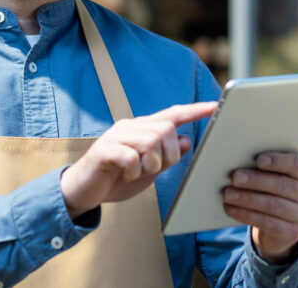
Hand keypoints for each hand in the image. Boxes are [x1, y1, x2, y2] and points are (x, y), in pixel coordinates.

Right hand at [60, 101, 216, 217]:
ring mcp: (116, 136)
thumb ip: (166, 156)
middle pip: (165, 130)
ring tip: (138, 172)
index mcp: (143, 128)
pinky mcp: (104, 150)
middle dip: (168, 154)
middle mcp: (130, 126)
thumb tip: (185, 140)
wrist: (83, 191)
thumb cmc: (117, 178)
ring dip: (150, 164)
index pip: (173, 115)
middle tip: (153, 168)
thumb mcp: (148, 170)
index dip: (194, 110)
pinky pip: (131, 157)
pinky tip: (124, 174)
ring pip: (151, 141)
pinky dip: (133, 171)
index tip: (214, 106)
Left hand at [222, 136, 297, 262]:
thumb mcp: (284, 172)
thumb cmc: (279, 188)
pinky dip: (244, 214)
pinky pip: (265, 222)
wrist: (284, 226)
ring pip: (272, 205)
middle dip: (255, 180)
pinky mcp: (291, 233)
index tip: (258, 160)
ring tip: (227, 192)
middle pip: (282, 185)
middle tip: (234, 176)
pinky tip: (230, 208)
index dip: (278, 161)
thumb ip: (286, 154)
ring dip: (246, 198)